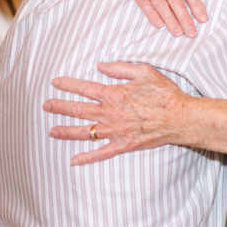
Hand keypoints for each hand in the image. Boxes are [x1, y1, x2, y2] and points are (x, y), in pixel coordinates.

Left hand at [45, 61, 187, 164]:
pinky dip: (86, 158)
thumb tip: (100, 65)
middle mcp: (111, 113)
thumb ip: (120, 67)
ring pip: (85, 132)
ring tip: (51, 131)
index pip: (84, 88)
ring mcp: (115, 131)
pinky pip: (101, 153)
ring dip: (66, 131)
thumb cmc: (165, 93)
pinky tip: (73, 161)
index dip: (68, 85)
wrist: (180, 117)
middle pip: (79, 110)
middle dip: (60, 107)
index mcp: (114, 94)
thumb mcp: (144, 71)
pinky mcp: (123, 145)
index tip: (55, 83)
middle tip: (46, 105)